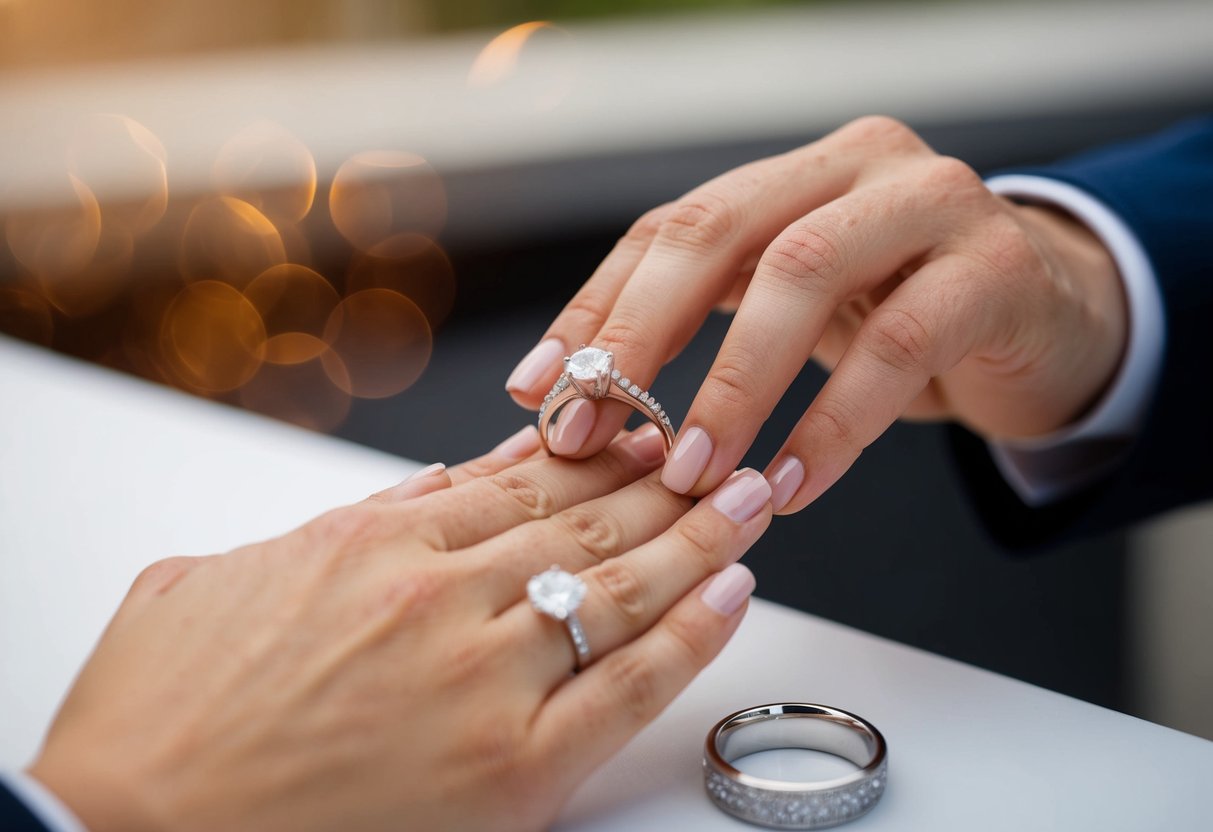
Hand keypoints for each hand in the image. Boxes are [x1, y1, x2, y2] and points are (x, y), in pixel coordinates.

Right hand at [28, 425, 770, 831]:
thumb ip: (342, 526)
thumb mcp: (227, 575)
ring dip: (703, 536)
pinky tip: (735, 592)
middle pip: (590, 516)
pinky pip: (628, 686)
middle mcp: (442, 596)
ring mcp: (483, 678)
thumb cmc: (163, 714)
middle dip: (672, 477)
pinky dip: (691, 635)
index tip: (647, 427)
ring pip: (624, 584)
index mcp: (374, 541)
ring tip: (755, 498)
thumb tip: (429, 486)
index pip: (522, 475)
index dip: (599, 447)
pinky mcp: (512, 770)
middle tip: (729, 447)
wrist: (123, 827)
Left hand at [506, 116, 1125, 511]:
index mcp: (792, 175)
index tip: (539, 390)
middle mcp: (855, 166)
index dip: (596, 309)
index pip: (670, 229)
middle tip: (599, 430)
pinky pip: (898, 348)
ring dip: (736, 384)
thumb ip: (701, 327)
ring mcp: (932, 203)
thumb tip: (562, 389)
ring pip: (804, 275)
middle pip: (720, 232)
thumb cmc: (902, 320)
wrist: (1050, 321)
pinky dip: (834, 426)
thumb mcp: (794, 316)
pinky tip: (793, 485)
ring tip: (697, 472)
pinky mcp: (994, 268)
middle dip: (643, 336)